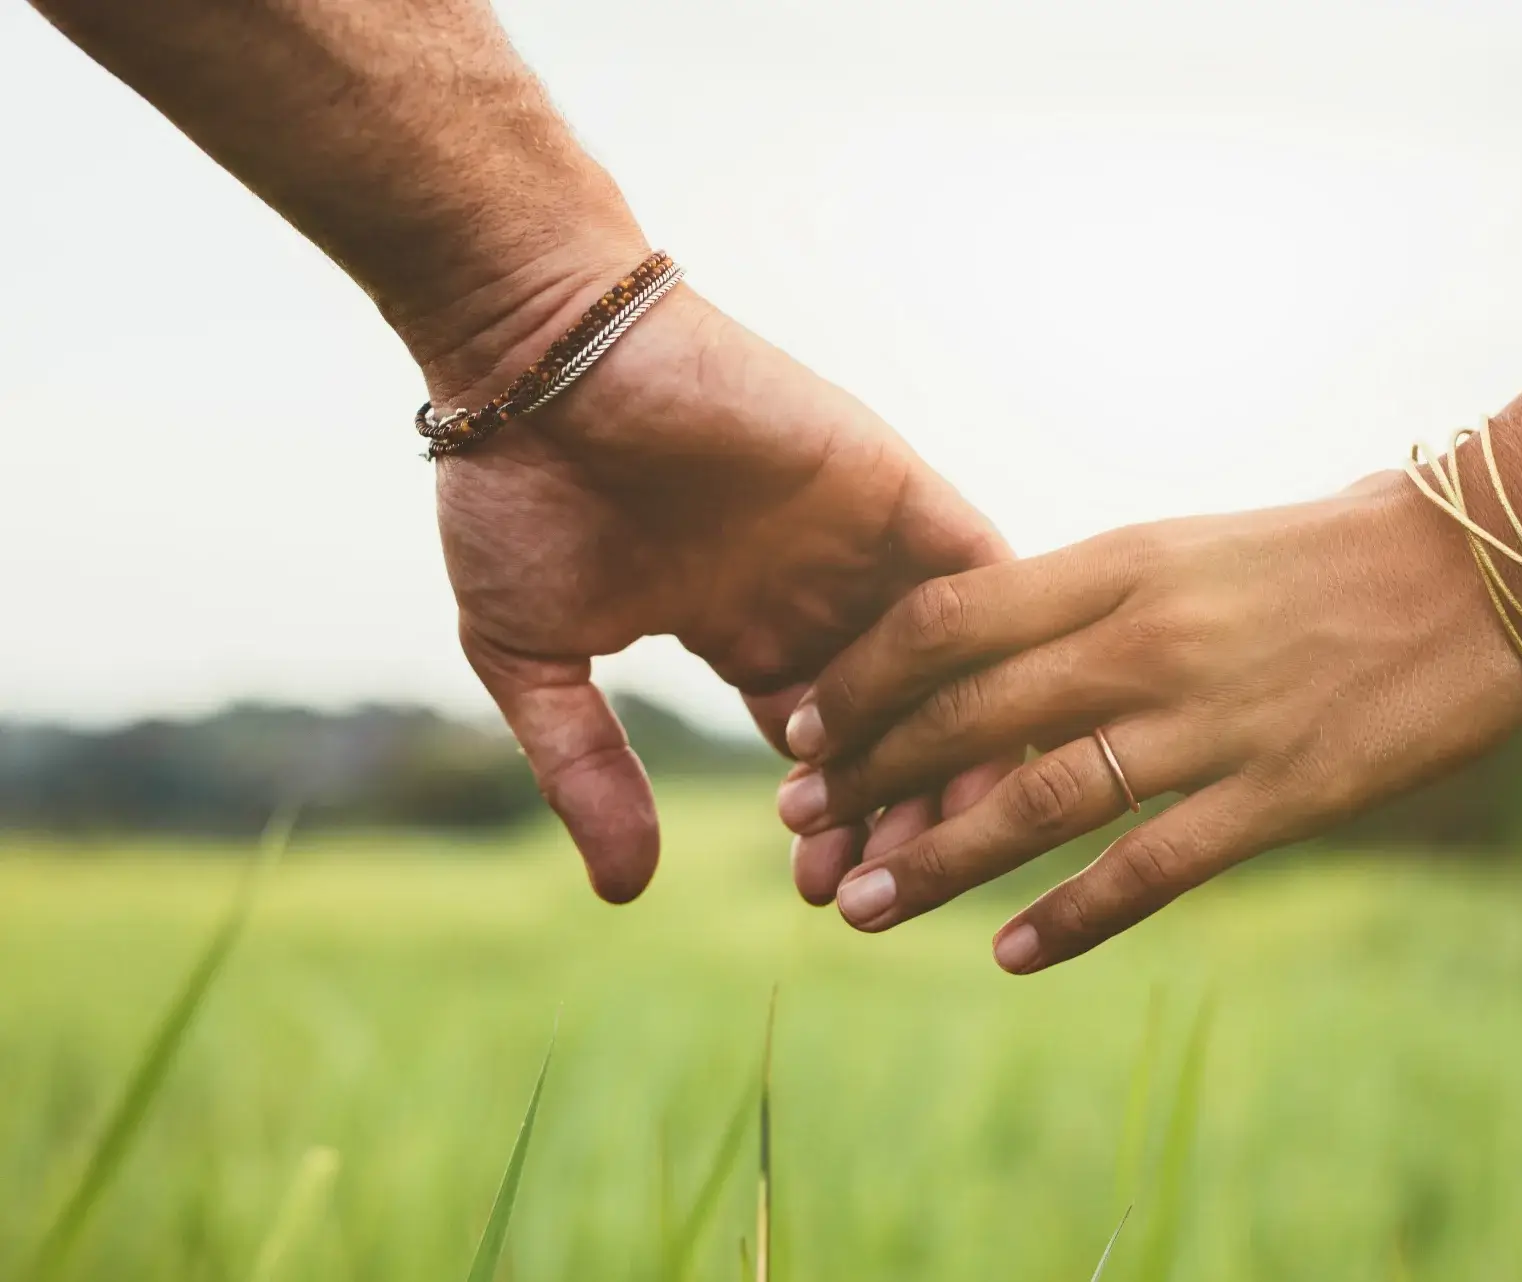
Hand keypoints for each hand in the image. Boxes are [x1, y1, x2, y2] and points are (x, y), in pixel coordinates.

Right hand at [431, 250, 1009, 901]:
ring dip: (950, 752)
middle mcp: (818, 593)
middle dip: (896, 814)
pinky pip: (976, 573)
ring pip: (949, 666)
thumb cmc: (517, 488)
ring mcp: (861, 540)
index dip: (835, 826)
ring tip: (933, 839)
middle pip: (899, 726)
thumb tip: (627, 892)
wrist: (535, 355)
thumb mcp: (534, 655)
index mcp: (745, 630)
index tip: (828, 897)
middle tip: (888, 889)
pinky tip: (997, 730)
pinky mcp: (893, 484)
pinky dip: (992, 646)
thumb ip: (585, 766)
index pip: (825, 754)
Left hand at [777, 474, 1521, 971]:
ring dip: (940, 860)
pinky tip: (1012, 956)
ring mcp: (1210, 720)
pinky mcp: (1278, 793)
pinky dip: (1072, 919)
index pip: (944, 622)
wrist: (1488, 562)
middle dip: (865, 776)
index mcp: (1116, 562)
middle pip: (965, 716)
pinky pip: (1150, 869)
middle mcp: (1144, 638)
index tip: (801, 726)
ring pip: (1036, 801)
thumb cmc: (1332, 548)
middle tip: (798, 828)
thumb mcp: (1187, 547)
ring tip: (866, 906)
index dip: (857, 682)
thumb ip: (1090, 599)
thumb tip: (989, 653)